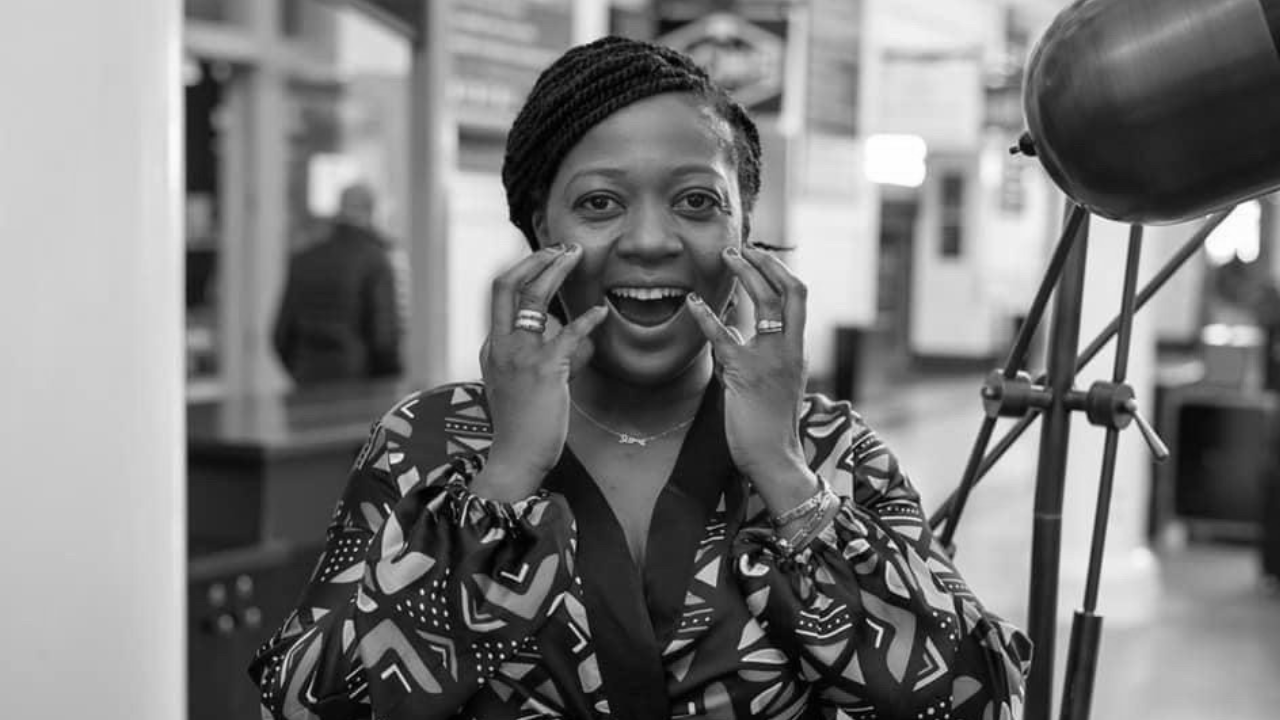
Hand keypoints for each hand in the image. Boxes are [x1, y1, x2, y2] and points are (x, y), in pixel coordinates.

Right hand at [472, 244, 608, 501]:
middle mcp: (500, 346)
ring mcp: (518, 356)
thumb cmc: (525, 427)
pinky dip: (587, 320)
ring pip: (533, 299)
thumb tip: (584, 341)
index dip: (525, 271)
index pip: (502, 297)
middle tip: (563, 246)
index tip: (548, 258)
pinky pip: (568, 335)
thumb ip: (556, 357)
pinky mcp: (543, 371)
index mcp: (493, 347)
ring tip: (577, 257)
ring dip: (556, 272)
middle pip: (506, 285)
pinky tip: (601, 313)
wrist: (515, 459)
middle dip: (534, 259)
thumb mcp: (530, 386)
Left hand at [685, 246, 816, 509]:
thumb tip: (735, 332)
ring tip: (726, 257)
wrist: (776, 460)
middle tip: (740, 248)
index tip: (759, 257)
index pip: (798, 298)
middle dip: (767, 263)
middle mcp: (791, 349)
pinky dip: (706, 315)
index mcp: (796, 350)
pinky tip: (692, 303)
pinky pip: (725, 336)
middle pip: (790, 291)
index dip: (780, 272)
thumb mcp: (771, 384)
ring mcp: (771, 360)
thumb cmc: (770, 427)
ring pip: (767, 303)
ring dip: (746, 275)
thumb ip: (756, 356)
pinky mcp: (746, 373)